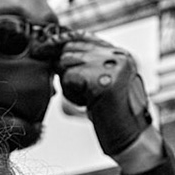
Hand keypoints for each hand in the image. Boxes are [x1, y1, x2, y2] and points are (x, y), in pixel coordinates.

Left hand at [58, 38, 152, 157]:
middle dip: (61, 67)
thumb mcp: (101, 84)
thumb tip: (56, 55)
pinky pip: (69, 78)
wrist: (132, 139)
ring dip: (69, 83)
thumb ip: (87, 67)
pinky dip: (72, 94)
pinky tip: (88, 103)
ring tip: (87, 98)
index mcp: (119, 53)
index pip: (82, 36)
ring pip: (67, 62)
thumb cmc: (113, 116)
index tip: (42, 47)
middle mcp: (118, 55)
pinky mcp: (104, 79)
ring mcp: (113, 65)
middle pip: (71, 48)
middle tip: (73, 87)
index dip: (59, 40)